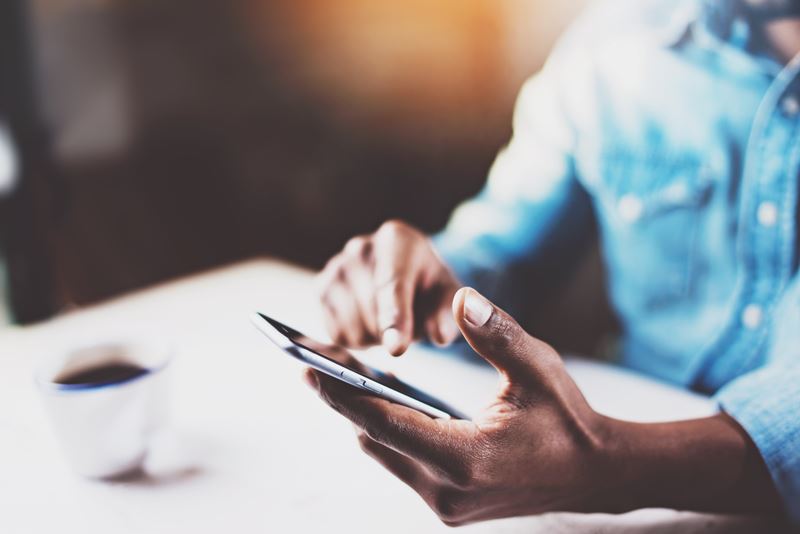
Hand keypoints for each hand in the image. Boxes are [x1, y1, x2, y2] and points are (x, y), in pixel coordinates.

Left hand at [306, 288, 783, 522]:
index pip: (384, 421)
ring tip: (340, 371)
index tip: (305, 367)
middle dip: (343, 398)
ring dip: (363, 414)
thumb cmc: (568, 420)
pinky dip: (387, 429)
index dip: (342, 392)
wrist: (597, 476)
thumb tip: (460, 297)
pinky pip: (401, 461)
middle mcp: (446, 491)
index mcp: (464, 458)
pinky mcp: (448, 505)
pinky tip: (383, 396)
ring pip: (383, 451)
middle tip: (313, 358)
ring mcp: (445, 505)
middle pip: (373, 438)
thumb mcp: (538, 369)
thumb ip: (497, 333)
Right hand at [316, 220, 460, 354]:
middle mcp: (360, 248)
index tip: (397, 349)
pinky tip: (369, 322)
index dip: (394, 319)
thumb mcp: (447, 296)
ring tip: (388, 320)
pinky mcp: (320, 289)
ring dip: (375, 338)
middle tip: (409, 322)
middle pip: (371, 313)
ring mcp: (335, 267)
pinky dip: (357, 339)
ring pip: (353, 328)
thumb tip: (440, 335)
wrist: (403, 274)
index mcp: (396, 239)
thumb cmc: (428, 286)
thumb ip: (448, 314)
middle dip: (393, 331)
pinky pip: (337, 334)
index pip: (392, 284)